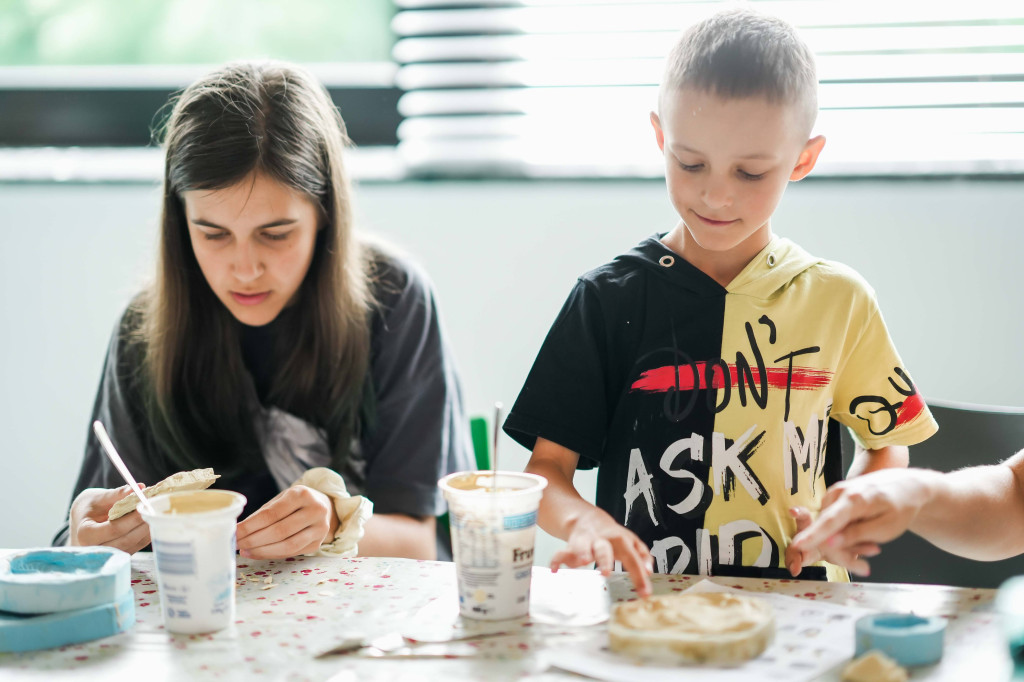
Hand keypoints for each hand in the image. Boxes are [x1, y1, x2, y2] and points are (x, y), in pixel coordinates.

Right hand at [69, 485, 150, 553]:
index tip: (147, 506)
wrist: (80, 523)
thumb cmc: (87, 508)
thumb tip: (139, 488)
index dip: (133, 518)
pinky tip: (153, 522)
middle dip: (143, 525)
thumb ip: (116, 494)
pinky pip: (135, 547)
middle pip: (126, 540)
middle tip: (157, 510)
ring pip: (133, 545)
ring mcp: (107, 555)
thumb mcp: (96, 498)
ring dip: (147, 530)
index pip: (114, 529)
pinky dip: (145, 535)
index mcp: (85, 534)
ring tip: (157, 514)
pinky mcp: (118, 555)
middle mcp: (94, 549)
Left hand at [236, 485, 337, 558]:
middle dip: (253, 540)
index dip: (250, 526)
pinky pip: (292, 552)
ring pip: (287, 545)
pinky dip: (272, 554)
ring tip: (245, 551)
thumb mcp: (282, 498)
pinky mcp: (318, 543)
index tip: (234, 532)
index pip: (271, 514)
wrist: (324, 506)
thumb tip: (239, 531)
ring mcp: (320, 529)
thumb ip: (264, 513)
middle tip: (236, 544)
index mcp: (302, 494)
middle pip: (279, 531)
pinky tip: (258, 553)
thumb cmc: (296, 502)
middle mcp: (315, 510)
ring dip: (262, 551)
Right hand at [551, 506, 653, 597]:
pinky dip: (557, 559)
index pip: (632, 558)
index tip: (644, 594)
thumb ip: (642, 555)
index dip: (639, 576)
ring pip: (581, 546)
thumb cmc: (610, 535)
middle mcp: (601, 540)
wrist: (586, 518)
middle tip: (606, 572)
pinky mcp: (570, 545)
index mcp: (620, 539)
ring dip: (580, 553)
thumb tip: (649, 571)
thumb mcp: (630, 541)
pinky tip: (555, 569)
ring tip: (581, 562)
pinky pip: (561, 552)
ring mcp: (585, 542)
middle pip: (604, 548)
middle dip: (604, 559)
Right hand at [788, 469, 930, 575]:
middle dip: (841, 553)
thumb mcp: (886, 528)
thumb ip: (856, 535)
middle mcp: (838, 493)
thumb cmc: (900, 507)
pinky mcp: (833, 500)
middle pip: (825, 530)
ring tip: (872, 548)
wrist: (905, 487)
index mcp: (854, 499)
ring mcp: (833, 495)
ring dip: (844, 546)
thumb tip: (830, 543)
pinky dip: (844, 537)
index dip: (813, 536)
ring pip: (827, 530)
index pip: (829, 521)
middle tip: (864, 568)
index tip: (798, 546)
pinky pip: (831, 525)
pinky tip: (864, 539)